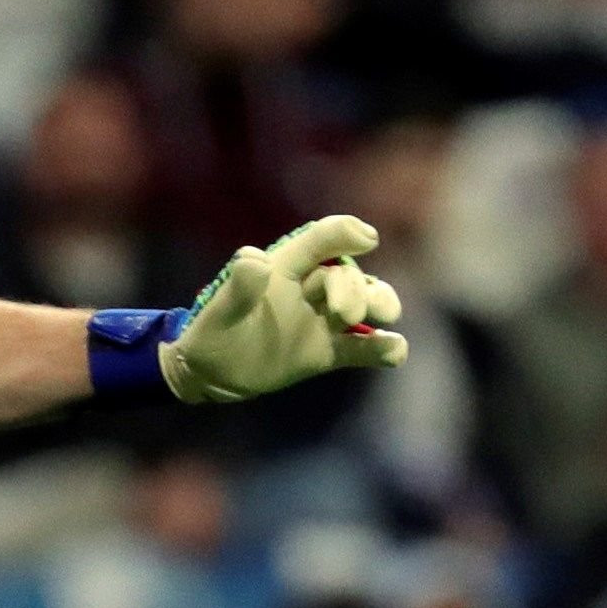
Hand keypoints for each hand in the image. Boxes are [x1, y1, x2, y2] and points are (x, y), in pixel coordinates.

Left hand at [160, 214, 408, 403]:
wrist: (211, 373)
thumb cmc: (212, 332)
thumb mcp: (219, 311)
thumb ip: (239, 287)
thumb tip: (255, 260)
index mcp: (287, 266)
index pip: (321, 240)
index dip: (345, 234)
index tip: (367, 239)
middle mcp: (312, 288)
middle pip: (346, 276)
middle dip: (353, 290)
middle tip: (345, 315)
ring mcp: (323, 320)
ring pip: (364, 303)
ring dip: (379, 305)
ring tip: (386, 318)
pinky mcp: (329, 352)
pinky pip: (363, 347)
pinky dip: (382, 348)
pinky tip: (395, 353)